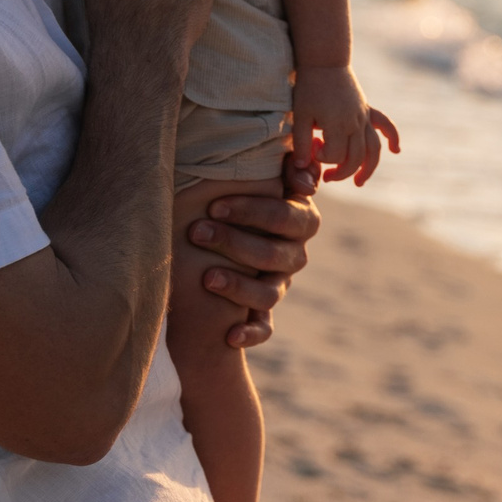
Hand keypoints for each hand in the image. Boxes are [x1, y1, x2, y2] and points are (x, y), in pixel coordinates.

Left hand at [188, 152, 322, 348]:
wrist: (222, 231)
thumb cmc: (241, 193)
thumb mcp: (263, 173)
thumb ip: (286, 165)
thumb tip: (304, 176)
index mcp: (300, 219)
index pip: (286, 215)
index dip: (252, 211)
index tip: (214, 204)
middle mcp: (294, 254)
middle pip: (274, 253)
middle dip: (234, 242)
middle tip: (196, 232)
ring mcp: (279, 284)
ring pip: (269, 292)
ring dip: (239, 286)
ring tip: (206, 278)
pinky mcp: (263, 313)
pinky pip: (265, 328)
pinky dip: (250, 333)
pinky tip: (230, 336)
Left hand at [292, 64, 399, 186]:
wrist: (324, 60)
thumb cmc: (309, 87)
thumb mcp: (300, 115)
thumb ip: (301, 142)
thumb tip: (301, 166)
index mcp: (338, 125)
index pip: (334, 156)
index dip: (322, 160)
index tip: (310, 152)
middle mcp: (356, 123)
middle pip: (355, 158)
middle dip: (341, 172)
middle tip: (326, 178)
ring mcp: (364, 117)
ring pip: (372, 149)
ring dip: (368, 168)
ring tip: (359, 183)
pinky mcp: (367, 109)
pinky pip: (385, 125)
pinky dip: (393, 138)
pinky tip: (396, 150)